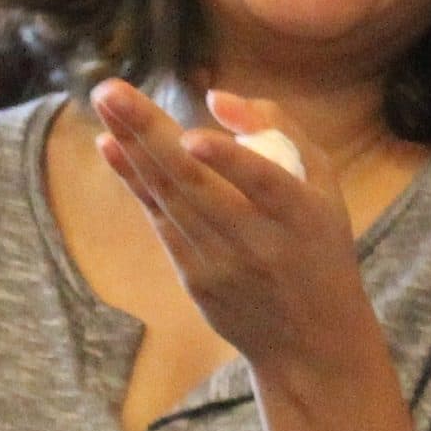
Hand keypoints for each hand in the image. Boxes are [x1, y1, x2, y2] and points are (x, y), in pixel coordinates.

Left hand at [87, 79, 372, 381]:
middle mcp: (260, 243)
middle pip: (197, 185)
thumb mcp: (323, 184)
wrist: (312, 340)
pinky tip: (111, 146)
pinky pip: (160, 222)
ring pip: (170, 200)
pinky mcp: (197, 281)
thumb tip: (215, 98)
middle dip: (150, 133)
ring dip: (132, 148)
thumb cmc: (319, 243)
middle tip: (111, 90)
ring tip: (106, 101)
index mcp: (302, 216)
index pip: (266, 185)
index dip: (231, 162)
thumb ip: (279, 130)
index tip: (193, 138)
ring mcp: (223, 267)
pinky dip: (134, 182)